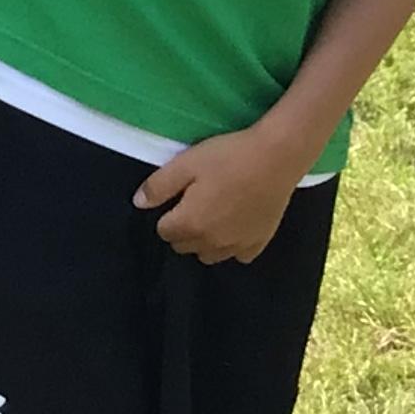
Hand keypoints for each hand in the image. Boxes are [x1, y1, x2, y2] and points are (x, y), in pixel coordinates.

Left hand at [134, 123, 306, 263]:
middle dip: (183, 229)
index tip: (176, 197)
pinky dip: (233, 245)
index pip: (163, 231)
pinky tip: (236, 224)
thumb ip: (158, 187)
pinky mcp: (260, 243)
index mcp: (190, 224)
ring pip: (209, 255)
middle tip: (193, 202)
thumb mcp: (185, 164)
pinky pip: (238, 255)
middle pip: (185, 246)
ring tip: (213, 213)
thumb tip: (138, 203)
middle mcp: (212, 243)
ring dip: (205, 240)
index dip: (166, 214)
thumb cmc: (227, 158)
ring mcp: (238, 246)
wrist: (276, 159)